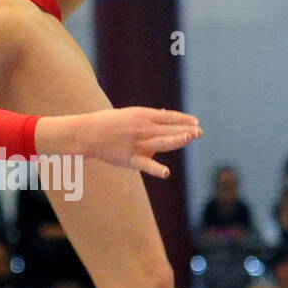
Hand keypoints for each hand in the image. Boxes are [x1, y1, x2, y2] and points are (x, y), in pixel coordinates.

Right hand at [44, 107, 200, 178]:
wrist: (87, 133)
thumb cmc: (109, 122)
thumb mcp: (130, 114)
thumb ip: (149, 116)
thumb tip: (166, 114)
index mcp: (142, 116)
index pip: (168, 117)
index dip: (183, 120)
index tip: (196, 122)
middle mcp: (141, 128)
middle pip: (168, 129)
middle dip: (185, 130)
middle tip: (200, 132)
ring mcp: (136, 144)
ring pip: (161, 142)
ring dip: (176, 140)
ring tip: (189, 138)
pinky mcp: (129, 158)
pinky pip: (145, 164)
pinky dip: (155, 169)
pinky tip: (166, 173)